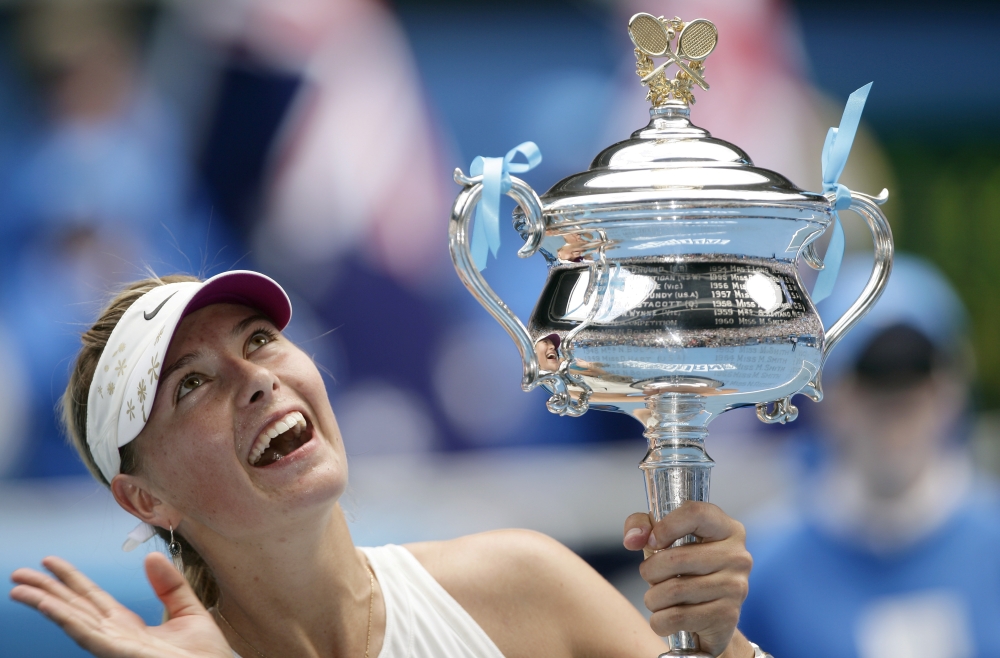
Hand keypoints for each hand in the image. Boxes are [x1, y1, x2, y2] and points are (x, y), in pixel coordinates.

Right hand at [10, 553, 231, 657]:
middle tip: (18, 574)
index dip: (71, 580)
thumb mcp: (190, 613)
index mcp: (129, 627)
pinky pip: (89, 635)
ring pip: (73, 621)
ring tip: (20, 588)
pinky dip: (66, 620)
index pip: (92, 599)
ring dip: (46, 604)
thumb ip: (170, 586)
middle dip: (46, 591)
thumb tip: (150, 557)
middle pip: (74, 608)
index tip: (50, 562)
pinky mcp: (121, 654)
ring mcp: (115, 648)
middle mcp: (115, 637)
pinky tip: (48, 606)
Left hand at [623, 502, 752, 657]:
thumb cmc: (685, 570)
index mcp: (726, 528)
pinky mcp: (727, 617)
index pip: (695, 514)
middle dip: (650, 570)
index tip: (652, 542)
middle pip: (676, 558)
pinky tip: (665, 617)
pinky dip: (659, 620)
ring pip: (674, 591)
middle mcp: (737, 556)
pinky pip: (676, 618)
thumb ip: (642, 526)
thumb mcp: (665, 540)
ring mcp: (735, 588)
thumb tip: (632, 539)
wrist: (710, 618)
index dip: (665, 526)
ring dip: (652, 598)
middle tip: (650, 576)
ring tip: (657, 598)